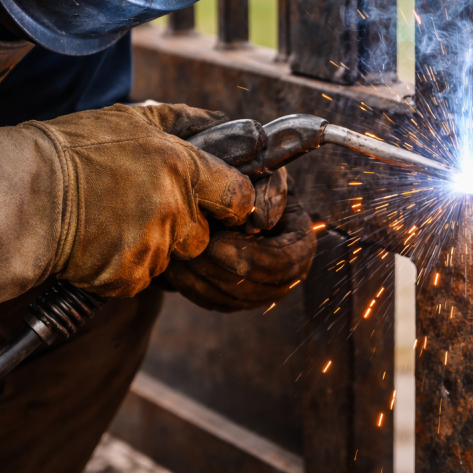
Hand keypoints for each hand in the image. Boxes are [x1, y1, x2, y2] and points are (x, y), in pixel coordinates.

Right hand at [0, 103, 255, 321]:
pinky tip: (97, 244)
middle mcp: (172, 207)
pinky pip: (140, 277)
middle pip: (203, 235)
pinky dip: (123, 267)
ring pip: (170, 258)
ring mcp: (151, 245)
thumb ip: (182, 122)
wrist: (20, 193)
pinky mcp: (127, 276)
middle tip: (142, 211)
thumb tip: (221, 122)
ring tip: (110, 223)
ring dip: (150, 247)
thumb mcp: (130, 120)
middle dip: (183, 229)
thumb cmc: (71, 151)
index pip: (239, 198)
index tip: (220, 206)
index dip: (232, 205)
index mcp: (180, 166)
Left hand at [163, 182, 316, 311]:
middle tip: (190, 254)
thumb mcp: (258, 170)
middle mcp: (287, 268)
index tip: (215, 244)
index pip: (286, 262)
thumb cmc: (240, 170)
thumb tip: (264, 224)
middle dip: (222, 273)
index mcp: (300, 238)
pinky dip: (193, 288)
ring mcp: (262, 285)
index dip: (252, 259)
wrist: (213, 184)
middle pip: (261, 289)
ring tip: (177, 258)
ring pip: (236, 300)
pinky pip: (216, 302)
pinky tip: (172, 268)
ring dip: (204, 282)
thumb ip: (267, 189)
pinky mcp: (235, 293)